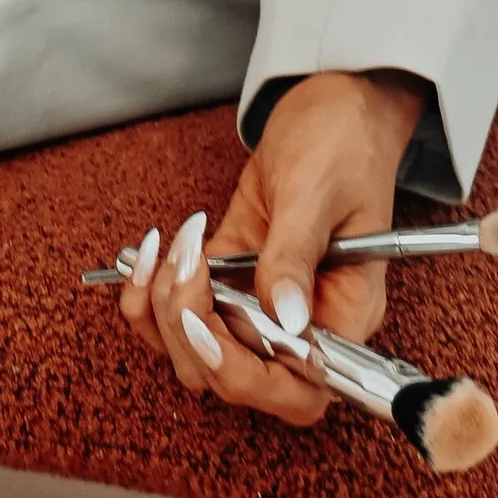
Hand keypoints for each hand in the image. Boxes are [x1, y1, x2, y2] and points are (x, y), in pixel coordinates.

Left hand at [115, 68, 425, 426]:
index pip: (296, 391)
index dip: (241, 374)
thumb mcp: (318, 191)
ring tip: (168, 245)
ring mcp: (261, 305)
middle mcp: (303, 326)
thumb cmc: (344, 143)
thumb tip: (285, 317)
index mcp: (344, 317)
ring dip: (164, 307)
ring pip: (195, 351)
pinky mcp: (229, 278)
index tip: (202, 324)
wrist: (335, 106)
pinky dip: (152, 289)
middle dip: (190, 329)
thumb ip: (296, 254)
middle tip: (186, 261)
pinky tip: (152, 247)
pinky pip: (182, 310)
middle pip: (234, 378)